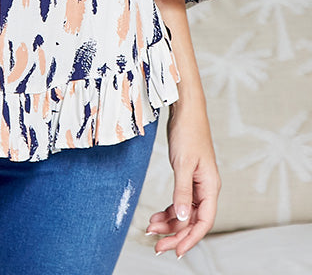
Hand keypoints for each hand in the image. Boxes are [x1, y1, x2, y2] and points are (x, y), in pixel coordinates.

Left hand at [147, 103, 220, 257]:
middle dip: (175, 234)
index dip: (190, 238)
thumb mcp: (183, 163)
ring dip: (169, 223)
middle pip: (193, 220)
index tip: (176, 251)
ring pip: (184, 212)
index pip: (204, 221)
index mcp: (210, 186)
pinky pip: (179, 201)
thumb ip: (182, 192)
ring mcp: (197, 183)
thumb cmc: (187, 132)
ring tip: (150, 230)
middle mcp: (206, 188)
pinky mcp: (187, 177)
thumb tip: (182, 218)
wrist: (185, 110)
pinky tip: (155, 216)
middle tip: (156, 246)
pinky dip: (168, 210)